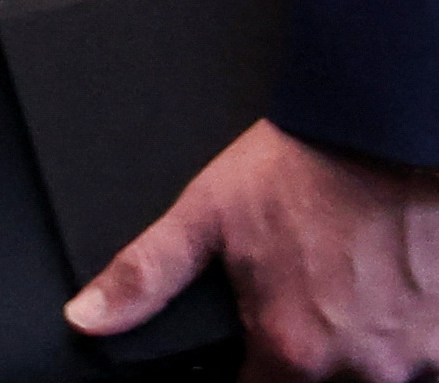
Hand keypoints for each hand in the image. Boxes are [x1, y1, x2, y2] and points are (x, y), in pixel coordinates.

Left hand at [69, 117, 438, 378]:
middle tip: (306, 296)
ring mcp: (414, 357)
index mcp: (292, 349)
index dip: (247, 375)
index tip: (250, 351)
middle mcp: (358, 367)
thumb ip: (144, 277)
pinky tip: (389, 293)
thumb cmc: (301, 170)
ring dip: (360, 347)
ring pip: (377, 376)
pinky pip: (426, 361)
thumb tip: (85, 319)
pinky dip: (405, 336)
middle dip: (307, 356)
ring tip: (348, 288)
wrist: (383, 132)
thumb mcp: (203, 216)